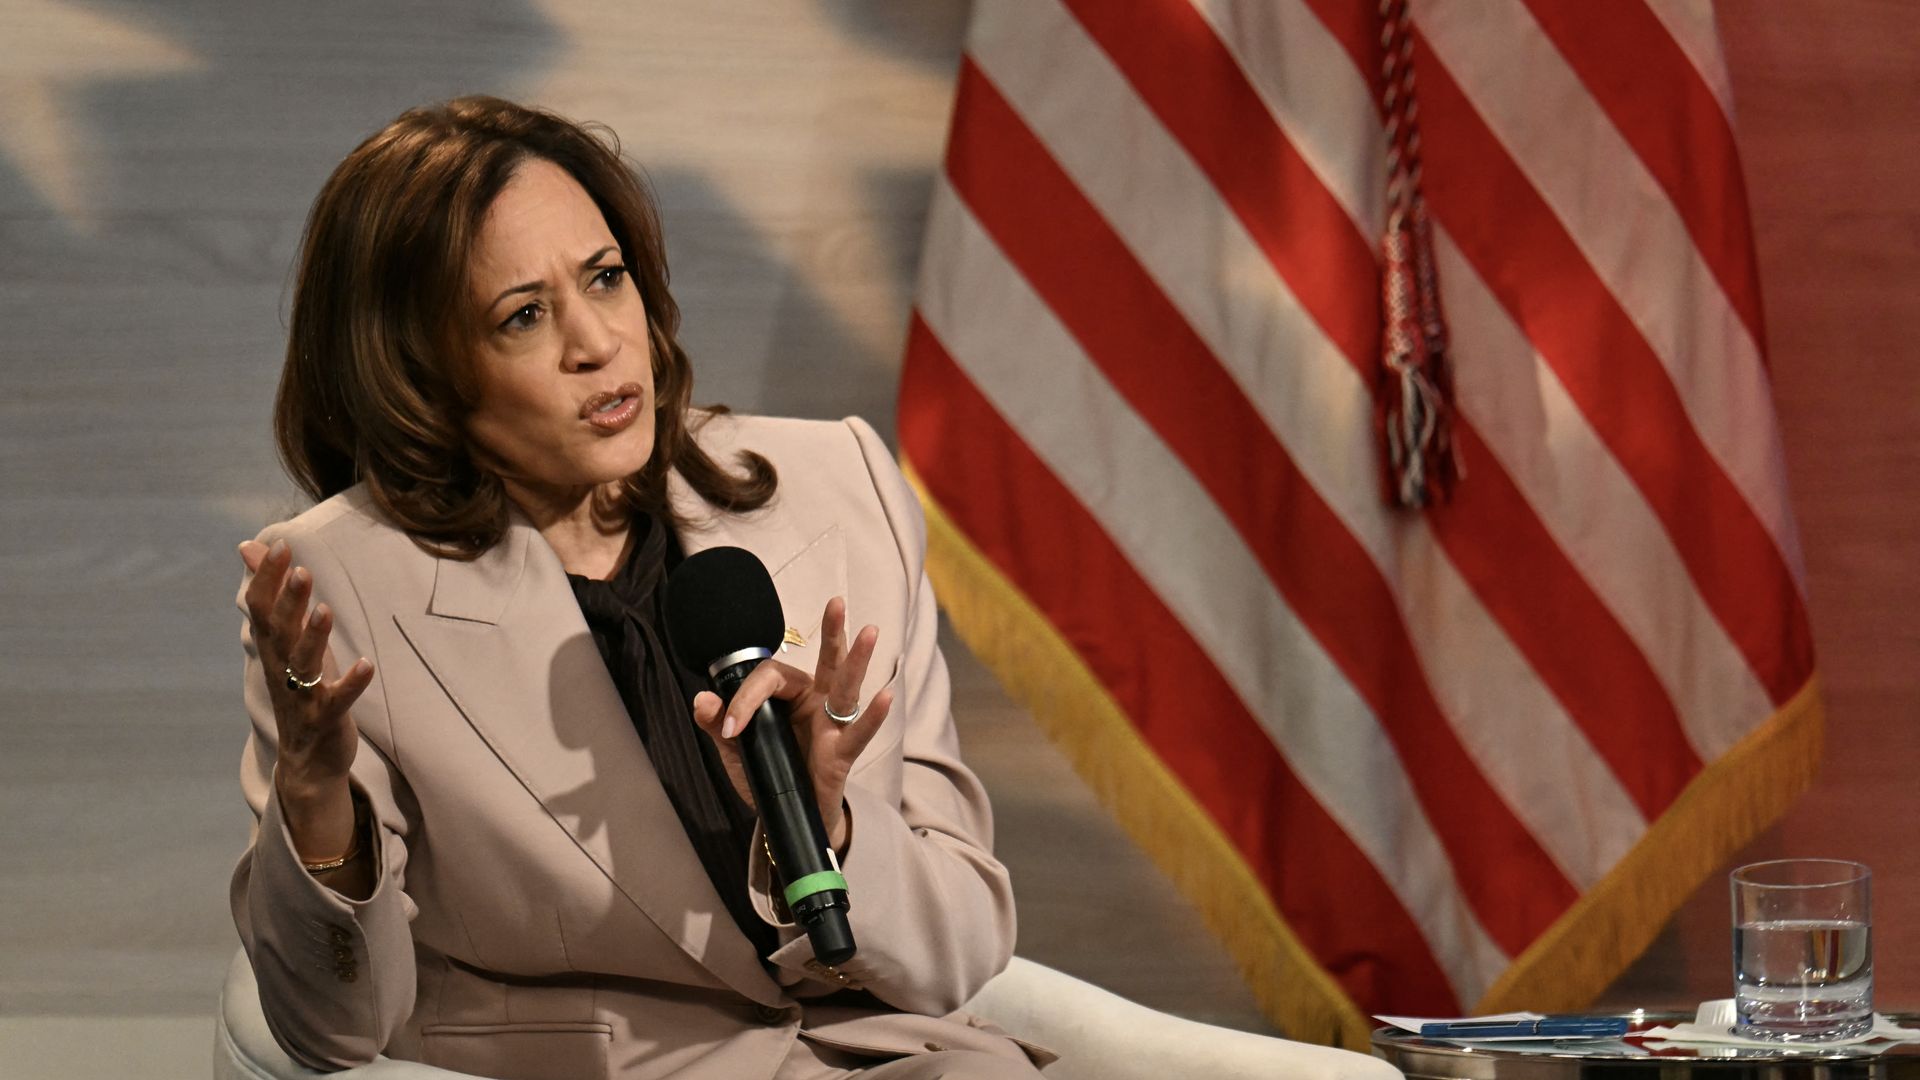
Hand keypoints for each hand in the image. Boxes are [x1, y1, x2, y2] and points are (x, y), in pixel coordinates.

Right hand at [240, 539, 374, 856]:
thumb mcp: (287, 641)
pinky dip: (351, 683)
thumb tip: (250, 548)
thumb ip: (274, 595)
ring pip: (304, 664)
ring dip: (314, 637)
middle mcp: (283, 670)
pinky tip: (366, 665)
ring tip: (325, 610)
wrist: (308, 760)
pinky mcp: (327, 719)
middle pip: (280, 632)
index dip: (270, 579)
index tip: (284, 546)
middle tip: (303, 570)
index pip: (262, 609)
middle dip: (290, 602)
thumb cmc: (302, 689)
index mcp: (274, 649)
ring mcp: (303, 696)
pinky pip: (338, 700)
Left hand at [692, 597, 892, 851]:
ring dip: (857, 660)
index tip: (728, 727)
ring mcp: (832, 725)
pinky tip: (886, 695)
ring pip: (847, 687)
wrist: (786, 819)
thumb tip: (703, 700)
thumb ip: (718, 724)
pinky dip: (873, 716)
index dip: (745, 699)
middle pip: (826, 662)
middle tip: (836, 603)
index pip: (768, 679)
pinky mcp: (842, 753)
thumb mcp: (736, 751)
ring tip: (870, 631)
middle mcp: (815, 703)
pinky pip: (859, 731)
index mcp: (789, 697)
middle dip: (831, 632)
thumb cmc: (769, 776)